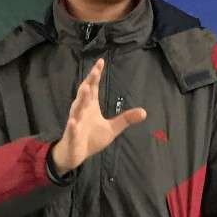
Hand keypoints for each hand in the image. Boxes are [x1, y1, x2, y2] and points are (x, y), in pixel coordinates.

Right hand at [51, 58, 146, 174]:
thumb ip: (125, 119)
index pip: (93, 88)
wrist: (75, 154)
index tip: (101, 62)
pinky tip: (73, 122)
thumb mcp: (112, 128)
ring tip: (86, 88)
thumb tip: (144, 112)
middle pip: (85, 94)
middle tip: (95, 71)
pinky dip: (72, 126)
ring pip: (77, 109)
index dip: (96, 75)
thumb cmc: (91, 138)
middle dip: (90, 82)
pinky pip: (72, 130)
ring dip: (81, 99)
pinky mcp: (72, 135)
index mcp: (90, 106)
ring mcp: (76, 122)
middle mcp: (82, 110)